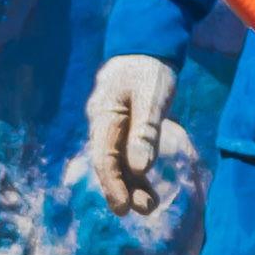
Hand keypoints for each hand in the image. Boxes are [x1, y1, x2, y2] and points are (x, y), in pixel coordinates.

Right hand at [85, 57, 179, 219]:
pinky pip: (124, 153)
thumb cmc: (151, 68)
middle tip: (145, 210)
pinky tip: (145, 187)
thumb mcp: (152, 97)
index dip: (113, 185)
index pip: (104, 158)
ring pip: (116, 161)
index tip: (124, 208)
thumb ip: (146, 132)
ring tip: (150, 205)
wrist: (146, 44)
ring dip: (131, 184)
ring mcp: (110, 125)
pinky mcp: (122, 126)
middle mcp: (102, 123)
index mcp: (103, 115)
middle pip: (108, 163)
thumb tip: (139, 170)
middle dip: (123, 190)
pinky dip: (134, 171)